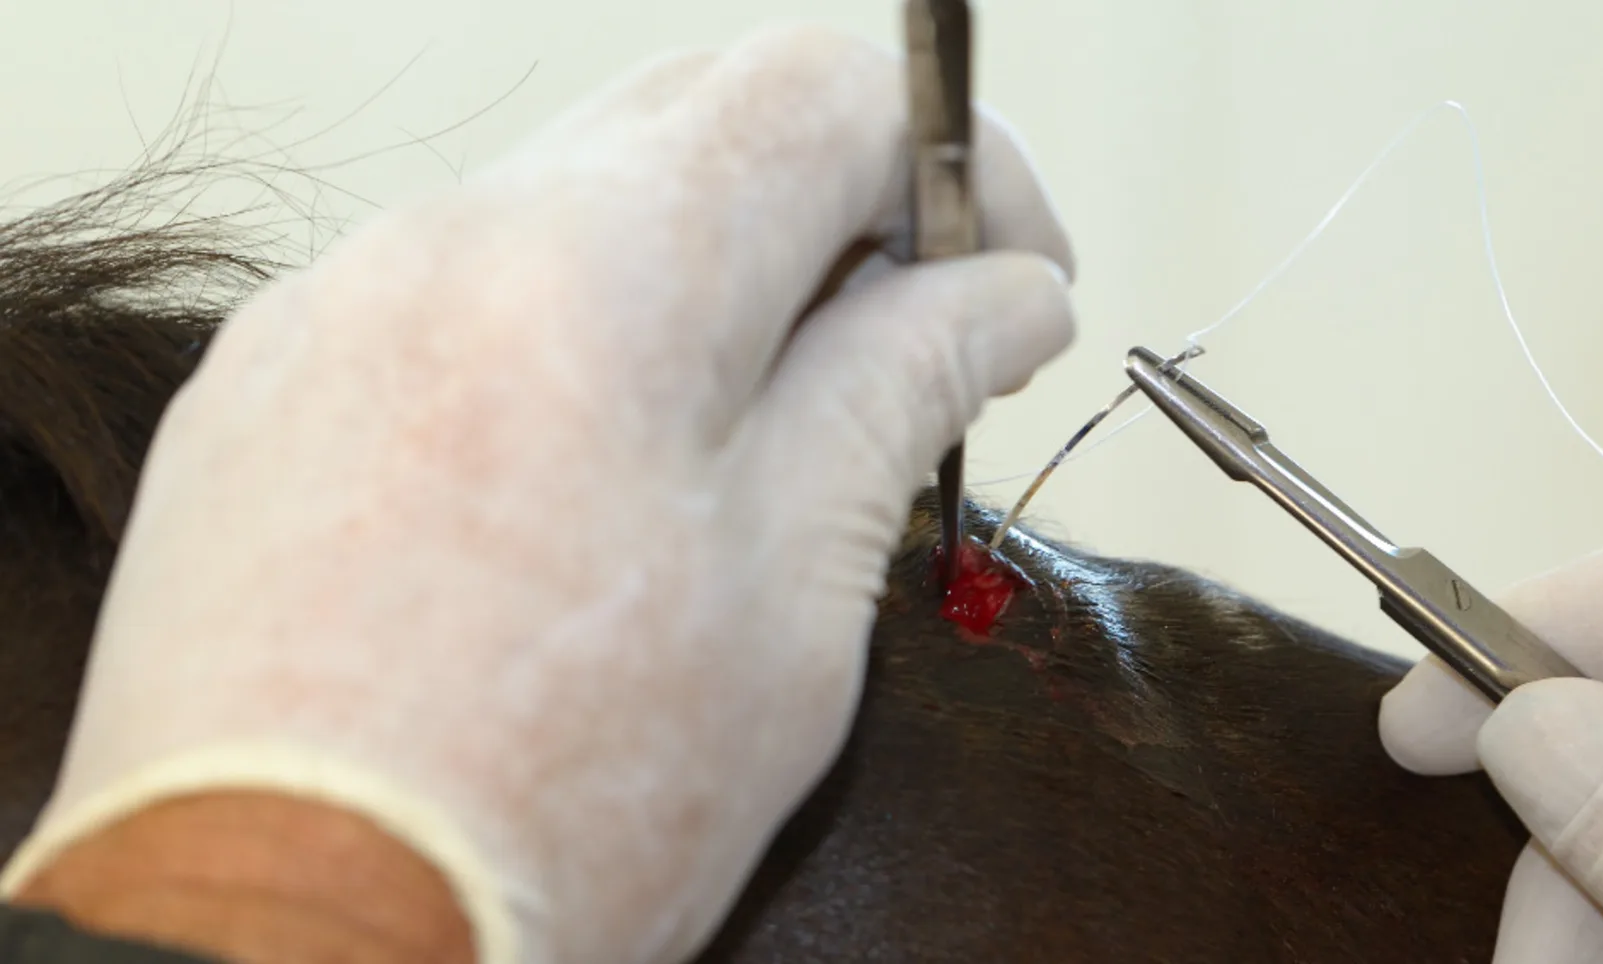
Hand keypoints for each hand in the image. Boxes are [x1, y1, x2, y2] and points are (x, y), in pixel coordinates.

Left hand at [0, 25, 1074, 963]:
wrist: (283, 945)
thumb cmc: (536, 818)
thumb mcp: (793, 602)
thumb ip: (900, 394)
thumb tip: (1003, 297)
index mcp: (595, 280)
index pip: (819, 93)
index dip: (958, 161)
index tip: (1010, 272)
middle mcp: (441, 249)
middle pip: (698, 117)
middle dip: (842, 206)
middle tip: (916, 341)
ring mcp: (336, 310)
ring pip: (580, 203)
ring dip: (709, 275)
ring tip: (764, 440)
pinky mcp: (275, 386)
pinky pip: (467, 293)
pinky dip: (578, 334)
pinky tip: (610, 479)